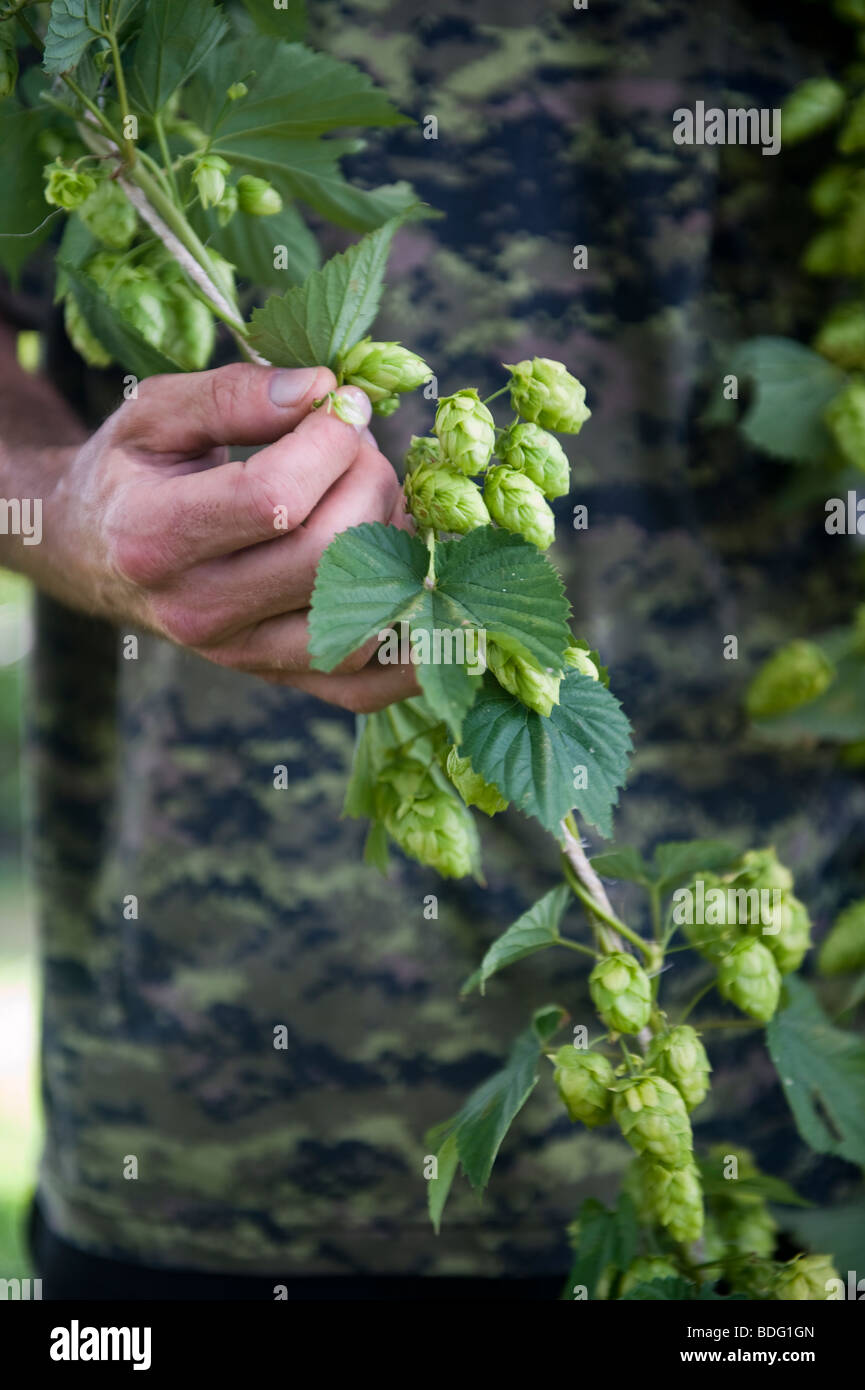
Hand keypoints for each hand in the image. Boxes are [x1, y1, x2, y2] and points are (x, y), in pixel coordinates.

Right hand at [35, 363, 418, 712]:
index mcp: (152, 538)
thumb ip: (233, 394)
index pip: (272, 497)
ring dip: (394, 546)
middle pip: (326, 554)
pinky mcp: (278, 677)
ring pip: (355, 616)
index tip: (341, 404)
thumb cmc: (133, 473)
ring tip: (376, 500)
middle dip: (368, 483)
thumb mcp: (155, 413)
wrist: (97, 556)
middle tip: (362, 449)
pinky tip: (421, 586)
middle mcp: (197, 610)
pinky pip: (364, 683)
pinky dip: (411, 647)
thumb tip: (320, 389)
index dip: (328, 442)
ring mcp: (241, 654)